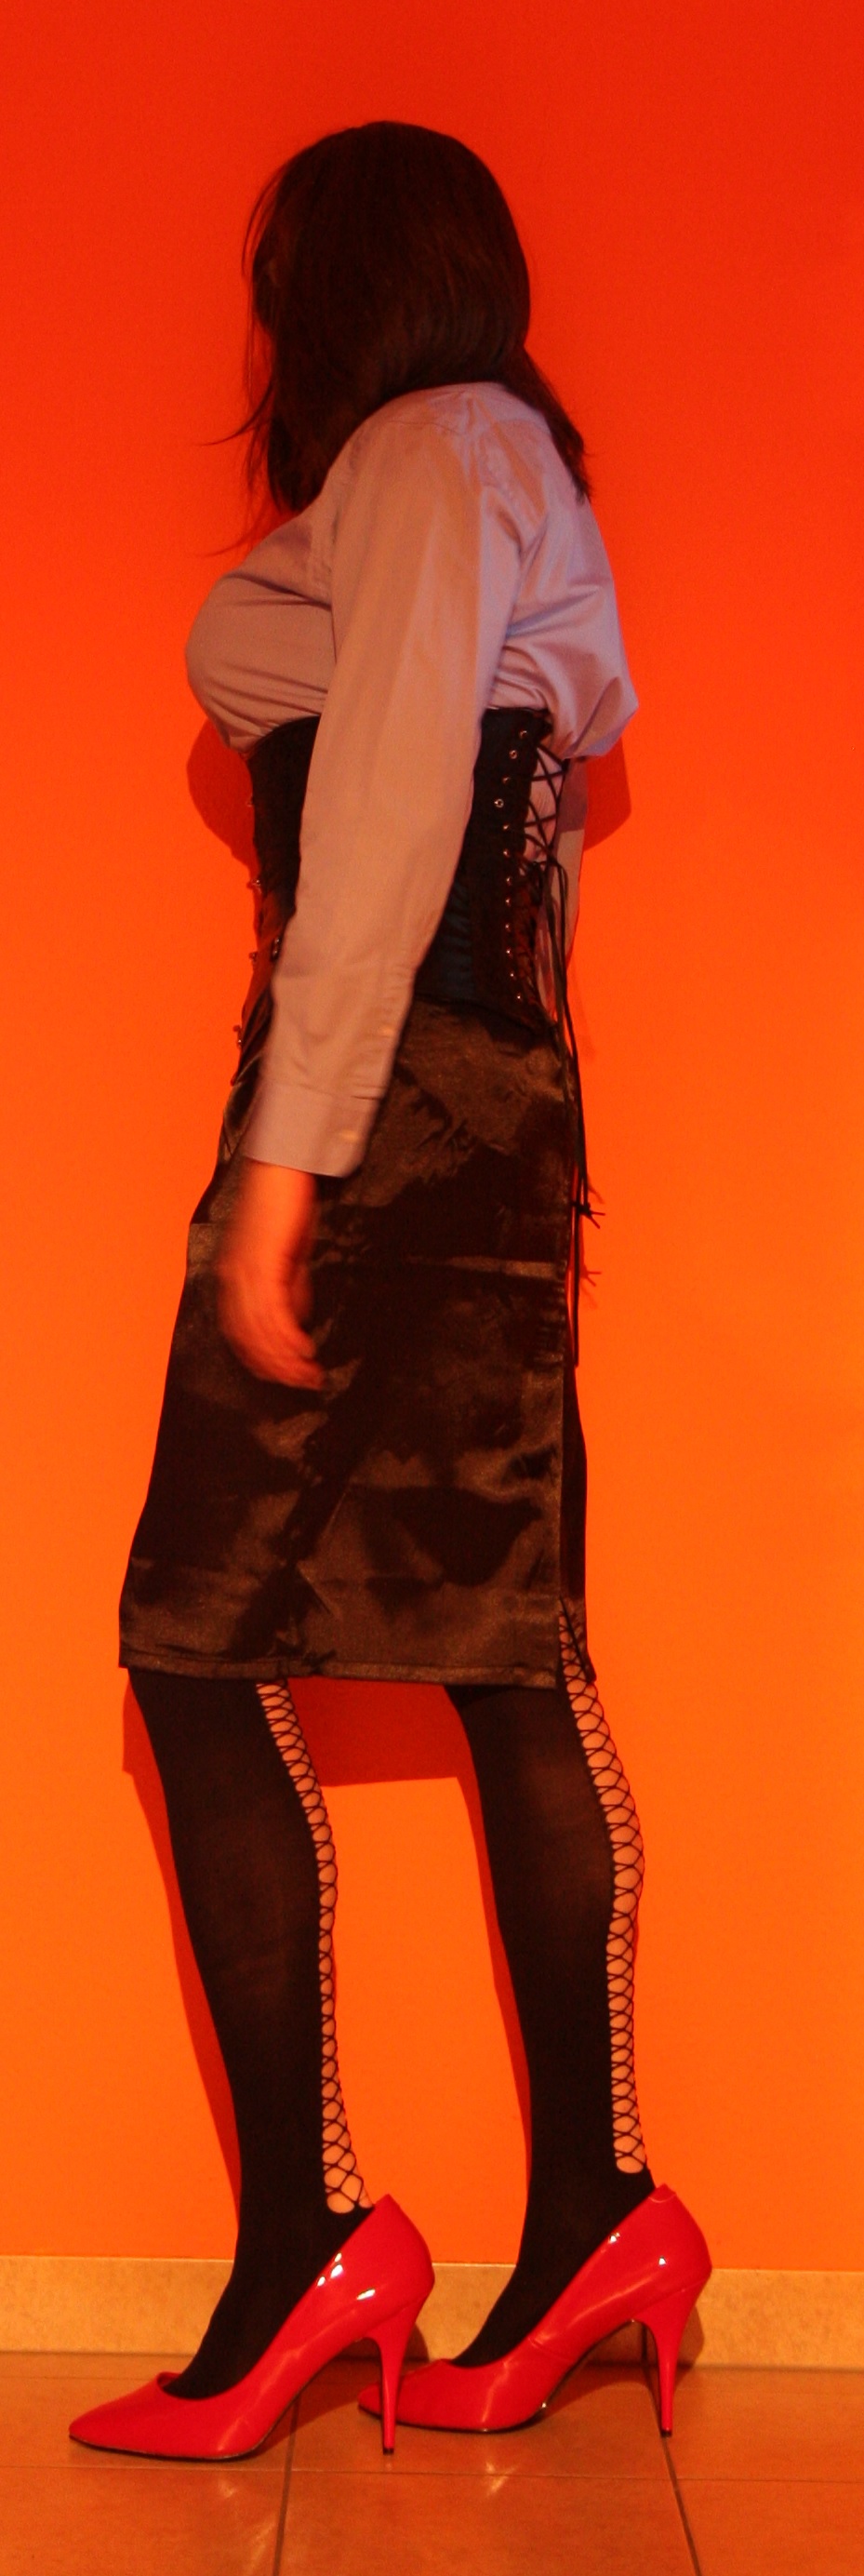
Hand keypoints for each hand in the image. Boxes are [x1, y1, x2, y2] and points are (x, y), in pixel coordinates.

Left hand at [217, 1160, 323, 1387]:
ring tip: (307, 1375)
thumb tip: (295, 1319)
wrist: (281, 1169)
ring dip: (285, 1359)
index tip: (284, 1375)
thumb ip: (288, 1287)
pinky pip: (273, 1314)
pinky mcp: (263, 1266)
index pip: (241, 1330)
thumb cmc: (283, 1204)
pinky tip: (305, 1351)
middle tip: (301, 1384)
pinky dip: (288, 1338)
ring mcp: (244, 1273)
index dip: (262, 1358)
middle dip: (275, 1366)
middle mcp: (232, 1278)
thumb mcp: (286, 1254)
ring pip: (260, 1332)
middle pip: (248, 1338)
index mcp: (233, 1276)